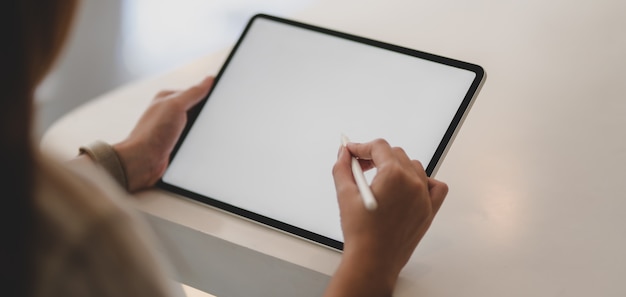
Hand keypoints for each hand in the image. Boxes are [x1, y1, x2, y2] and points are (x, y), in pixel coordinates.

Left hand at [113, 76, 213, 191]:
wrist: (142, 162)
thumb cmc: (151, 133)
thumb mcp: (175, 106)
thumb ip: (193, 93)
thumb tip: (208, 80)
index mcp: (167, 99)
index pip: (194, 92)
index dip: (208, 95)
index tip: (221, 99)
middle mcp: (169, 113)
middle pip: (197, 110)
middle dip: (206, 115)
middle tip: (214, 119)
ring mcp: (173, 130)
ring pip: (196, 126)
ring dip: (201, 131)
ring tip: (203, 135)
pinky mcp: (176, 145)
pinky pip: (193, 140)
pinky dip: (198, 143)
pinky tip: (200, 145)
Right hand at [325, 139, 447, 296]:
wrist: (373, 261)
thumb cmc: (362, 234)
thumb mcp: (345, 195)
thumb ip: (343, 168)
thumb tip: (344, 153)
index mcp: (394, 175)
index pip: (379, 147)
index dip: (362, 147)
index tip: (352, 151)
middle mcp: (413, 183)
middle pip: (395, 154)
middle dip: (376, 157)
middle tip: (359, 166)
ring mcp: (424, 197)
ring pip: (414, 166)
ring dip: (397, 167)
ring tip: (380, 178)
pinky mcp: (429, 210)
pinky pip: (435, 186)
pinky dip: (423, 181)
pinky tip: (408, 186)